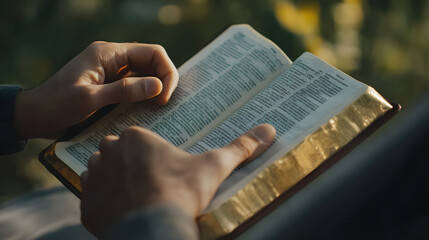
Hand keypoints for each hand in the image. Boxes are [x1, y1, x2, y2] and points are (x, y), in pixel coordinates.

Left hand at [14, 42, 178, 138]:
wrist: (36, 115)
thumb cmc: (57, 105)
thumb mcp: (90, 99)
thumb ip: (124, 91)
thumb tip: (158, 86)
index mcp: (108, 53)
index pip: (152, 52)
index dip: (166, 72)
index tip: (165, 97)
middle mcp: (113, 59)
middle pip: (152, 62)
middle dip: (164, 81)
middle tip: (164, 105)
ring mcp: (112, 72)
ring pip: (146, 75)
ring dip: (156, 89)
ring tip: (160, 109)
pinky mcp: (111, 86)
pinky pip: (136, 87)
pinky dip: (146, 97)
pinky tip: (149, 111)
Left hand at [80, 124, 275, 236]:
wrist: (154, 229)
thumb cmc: (182, 192)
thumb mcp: (214, 166)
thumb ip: (239, 147)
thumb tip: (269, 130)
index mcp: (135, 138)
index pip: (137, 139)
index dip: (148, 155)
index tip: (159, 169)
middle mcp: (108, 152)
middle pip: (116, 153)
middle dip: (128, 165)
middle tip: (148, 182)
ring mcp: (94, 178)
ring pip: (100, 172)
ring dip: (112, 181)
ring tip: (136, 196)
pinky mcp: (87, 205)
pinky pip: (91, 197)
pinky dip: (103, 202)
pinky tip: (122, 210)